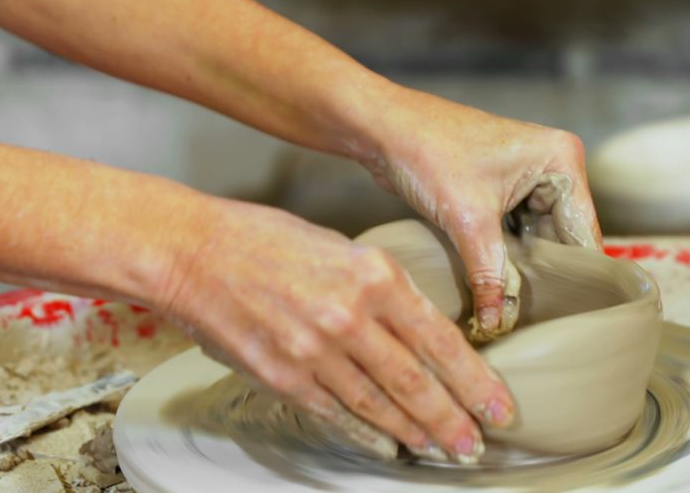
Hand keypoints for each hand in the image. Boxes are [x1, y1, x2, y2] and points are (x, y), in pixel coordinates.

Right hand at [157, 198, 514, 462]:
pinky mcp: (282, 376)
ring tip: (440, 449)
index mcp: (373, 275)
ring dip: (415, 432)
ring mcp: (315, 351)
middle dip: (453, 420)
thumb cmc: (263, 239)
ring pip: (379, 405)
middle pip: (416, 382)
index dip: (475, 380)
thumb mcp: (340, 247)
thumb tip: (416, 326)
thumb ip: (380, 287)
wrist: (191, 251)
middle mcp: (350, 316)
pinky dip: (366, 434)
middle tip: (476, 444)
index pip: (441, 340)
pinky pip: (336, 413)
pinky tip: (387, 446)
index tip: (497, 406)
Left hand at [358, 85, 602, 340]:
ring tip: (509, 307)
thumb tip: (499, 324)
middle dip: (542, 276)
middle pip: (560, 239)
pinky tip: (494, 285)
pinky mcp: (500, 189)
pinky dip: (503, 257)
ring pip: (535, 240)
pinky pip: (513, 233)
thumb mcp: (467, 221)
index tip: (566, 317)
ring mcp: (526, 177)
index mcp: (561, 161)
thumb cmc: (426, 151)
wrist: (382, 129)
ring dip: (520, 269)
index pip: (582, 233)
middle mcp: (551, 166)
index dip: (572, 277)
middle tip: (530, 318)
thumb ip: (490, 275)